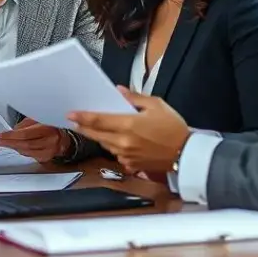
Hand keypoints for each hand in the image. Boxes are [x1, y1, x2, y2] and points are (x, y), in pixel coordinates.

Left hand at [0, 119, 69, 163]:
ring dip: (13, 147)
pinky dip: (21, 151)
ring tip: (4, 142)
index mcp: (48, 129)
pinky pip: (30, 156)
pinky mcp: (46, 158)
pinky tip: (15, 147)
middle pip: (25, 145)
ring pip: (26, 152)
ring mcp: (48, 152)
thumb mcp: (40, 119)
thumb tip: (13, 130)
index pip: (26, 134)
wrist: (65, 138)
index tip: (0, 135)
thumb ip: (26, 124)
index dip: (11, 136)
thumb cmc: (53, 127)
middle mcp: (50, 142)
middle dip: (9, 142)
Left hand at [69, 87, 190, 176]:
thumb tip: (119, 91)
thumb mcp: (157, 105)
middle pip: (96, 134)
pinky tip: (116, 140)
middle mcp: (123, 142)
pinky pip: (116, 154)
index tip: (70, 114)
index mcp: (128, 125)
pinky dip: (113, 146)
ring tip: (94, 128)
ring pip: (104, 144)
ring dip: (98, 136)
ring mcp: (126, 156)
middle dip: (84, 127)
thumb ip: (135, 98)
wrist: (186, 154)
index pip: (98, 120)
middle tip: (75, 121)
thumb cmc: (174, 129)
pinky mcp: (131, 165)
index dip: (82, 117)